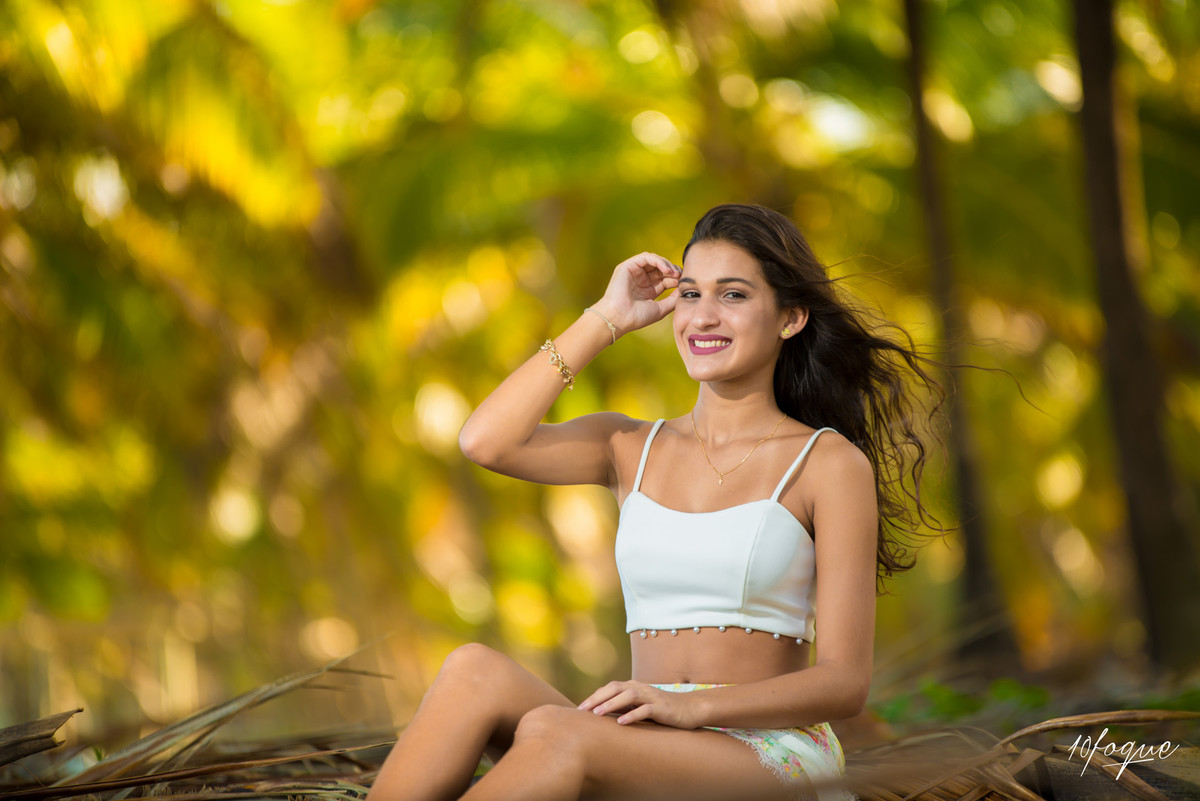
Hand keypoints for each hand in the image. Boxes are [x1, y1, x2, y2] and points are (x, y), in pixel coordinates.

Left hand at [577, 680, 704, 728]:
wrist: (689, 710)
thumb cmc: (661, 711)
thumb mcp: (640, 707)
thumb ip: (623, 708)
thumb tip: (601, 717)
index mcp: (633, 687)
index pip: (609, 688)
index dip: (593, 697)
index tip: (579, 709)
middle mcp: (640, 688)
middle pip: (615, 688)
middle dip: (597, 698)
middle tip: (582, 710)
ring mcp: (651, 697)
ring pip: (628, 696)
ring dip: (611, 704)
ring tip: (597, 714)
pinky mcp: (662, 708)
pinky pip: (645, 710)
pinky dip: (632, 715)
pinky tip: (621, 722)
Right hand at [590, 253, 679, 337]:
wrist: (619, 318)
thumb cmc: (637, 317)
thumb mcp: (660, 309)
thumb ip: (673, 299)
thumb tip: (684, 289)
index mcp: (647, 290)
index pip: (665, 279)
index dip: (675, 279)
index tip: (685, 282)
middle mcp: (641, 280)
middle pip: (661, 269)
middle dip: (673, 270)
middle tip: (681, 275)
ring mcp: (634, 272)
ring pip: (654, 261)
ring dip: (667, 264)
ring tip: (674, 272)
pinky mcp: (627, 266)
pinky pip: (646, 257)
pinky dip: (658, 261)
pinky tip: (666, 269)